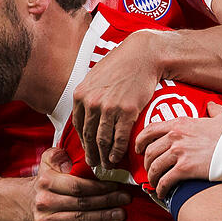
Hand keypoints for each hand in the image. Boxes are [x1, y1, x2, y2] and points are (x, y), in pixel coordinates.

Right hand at [31, 148, 130, 220]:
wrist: (27, 202)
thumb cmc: (47, 179)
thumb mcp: (48, 160)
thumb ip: (59, 156)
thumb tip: (70, 164)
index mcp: (46, 181)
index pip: (77, 186)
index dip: (99, 187)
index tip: (116, 185)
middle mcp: (44, 202)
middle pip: (81, 203)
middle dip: (107, 201)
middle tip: (125, 199)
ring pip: (79, 220)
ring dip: (103, 217)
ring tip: (120, 214)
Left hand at [73, 30, 160, 168]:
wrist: (143, 55)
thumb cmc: (121, 64)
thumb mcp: (95, 77)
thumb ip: (88, 95)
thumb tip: (86, 114)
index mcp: (81, 94)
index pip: (78, 125)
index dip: (83, 142)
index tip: (87, 150)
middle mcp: (92, 102)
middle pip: (88, 136)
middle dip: (91, 154)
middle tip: (94, 164)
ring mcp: (109, 107)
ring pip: (102, 140)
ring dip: (104, 157)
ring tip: (106, 165)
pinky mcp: (127, 111)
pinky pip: (119, 138)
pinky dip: (117, 151)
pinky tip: (118, 158)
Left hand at [135, 102, 221, 197]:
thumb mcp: (221, 118)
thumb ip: (214, 110)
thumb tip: (211, 105)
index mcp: (180, 124)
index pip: (150, 130)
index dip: (140, 140)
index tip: (138, 148)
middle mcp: (175, 137)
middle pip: (149, 151)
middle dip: (146, 163)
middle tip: (149, 169)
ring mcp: (179, 153)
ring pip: (154, 167)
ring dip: (152, 177)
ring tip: (154, 183)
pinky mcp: (184, 169)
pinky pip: (165, 181)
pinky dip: (160, 188)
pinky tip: (162, 192)